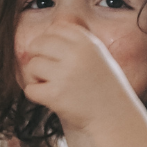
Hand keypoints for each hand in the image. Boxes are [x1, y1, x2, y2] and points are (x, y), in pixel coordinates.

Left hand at [16, 20, 136, 137]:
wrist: (115, 118)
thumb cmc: (105, 88)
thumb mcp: (99, 56)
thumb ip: (77, 42)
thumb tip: (47, 31)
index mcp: (87, 42)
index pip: (54, 28)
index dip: (50, 42)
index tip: (56, 56)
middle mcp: (76, 54)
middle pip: (38, 44)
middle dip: (38, 57)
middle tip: (47, 71)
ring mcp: (65, 74)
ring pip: (32, 66)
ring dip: (37, 77)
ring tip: (52, 86)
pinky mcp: (56, 95)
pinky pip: (30, 89)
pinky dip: (36, 95)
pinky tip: (50, 98)